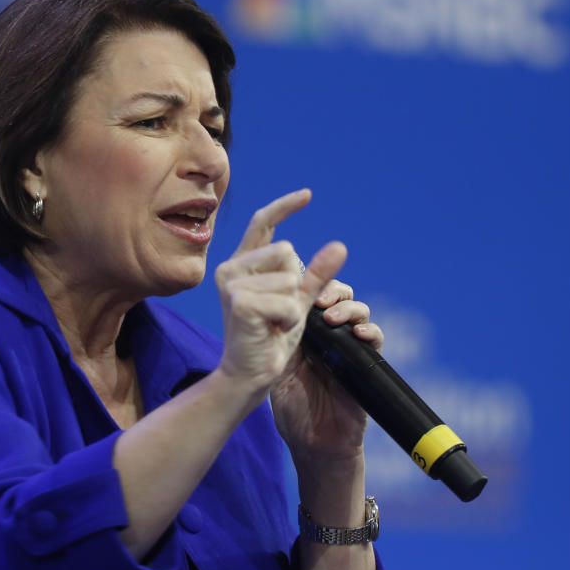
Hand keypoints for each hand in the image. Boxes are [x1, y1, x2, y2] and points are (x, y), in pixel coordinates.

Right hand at [213, 189, 348, 400]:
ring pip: (289, 277)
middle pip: (286, 250)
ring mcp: (232, 284)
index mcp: (241, 264)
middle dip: (294, 283)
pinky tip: (272, 331)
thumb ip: (316, 273)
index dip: (285, 206)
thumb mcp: (297, 300)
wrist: (249, 374)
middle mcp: (230, 268)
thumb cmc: (270, 337)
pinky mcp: (241, 302)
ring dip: (292, 306)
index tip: (308, 194)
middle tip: (277, 311)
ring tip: (273, 323)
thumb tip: (339, 246)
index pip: (263, 223)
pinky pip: (288, 301)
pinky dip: (290, 320)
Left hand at [269, 267, 383, 466]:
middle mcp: (330, 338)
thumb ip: (279, 346)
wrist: (314, 444)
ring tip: (332, 318)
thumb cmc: (293, 411)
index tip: (301, 288)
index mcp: (307, 336)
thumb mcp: (280, 373)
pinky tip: (358, 333)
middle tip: (319, 300)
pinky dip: (370, 331)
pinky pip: (375, 340)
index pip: (315, 299)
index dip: (312, 287)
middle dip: (333, 292)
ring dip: (349, 308)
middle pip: (339, 299)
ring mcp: (349, 350)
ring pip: (359, 313)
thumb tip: (273, 312)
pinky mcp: (366, 365)